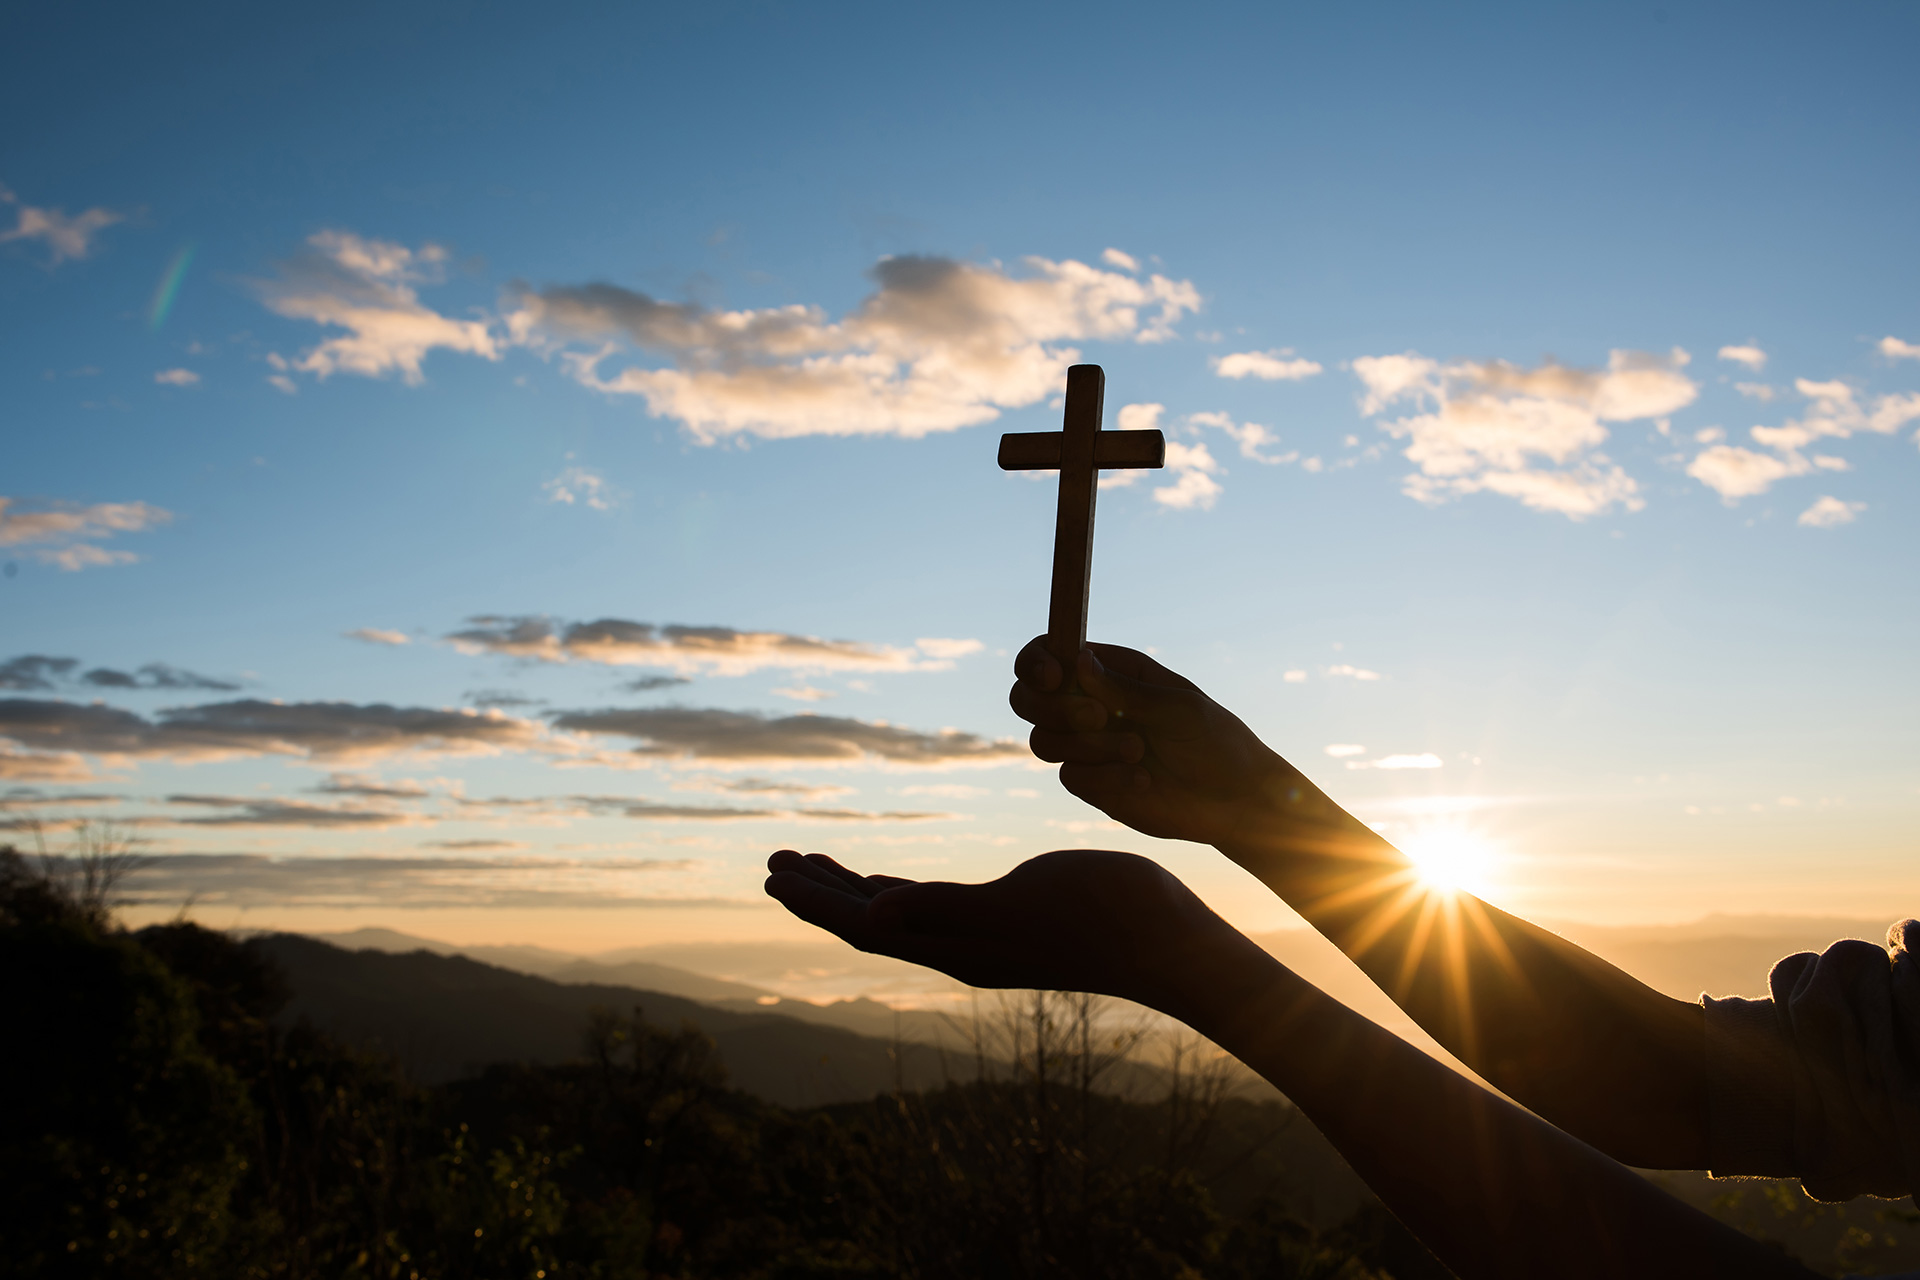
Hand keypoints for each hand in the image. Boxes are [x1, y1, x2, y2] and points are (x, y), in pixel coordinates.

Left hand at [762, 847, 1240, 1012]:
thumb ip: (944, 910)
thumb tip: (874, 918)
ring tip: (809, 863)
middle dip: (818, 891)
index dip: (815, 901)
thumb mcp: (1016, 904)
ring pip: (894, 913)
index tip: (773, 872)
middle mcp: (956, 946)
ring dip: (849, 887)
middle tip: (774, 861)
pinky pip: (928, 905)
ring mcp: (979, 935)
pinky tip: (883, 881)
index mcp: (952, 945)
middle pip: (867, 920)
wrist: (1166, 938)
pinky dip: (894, 888)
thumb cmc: (1099, 914)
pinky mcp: (1004, 918)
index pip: (863, 925)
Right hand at [1009, 638, 1300, 846]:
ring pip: (1044, 741)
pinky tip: (1143, 780)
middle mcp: (1090, 704)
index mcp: (1111, 671)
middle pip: (1027, 698)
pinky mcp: (1092, 784)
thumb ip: (1124, 689)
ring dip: (1088, 746)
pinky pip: (1070, 777)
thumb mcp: (1175, 707)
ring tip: (1138, 752)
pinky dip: (1104, 778)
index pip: (1049, 654)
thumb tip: (1076, 660)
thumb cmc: (1215, 740)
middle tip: (1099, 717)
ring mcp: (1087, 746)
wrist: (1234, 800)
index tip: (1054, 677)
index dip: (1036, 662)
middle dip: (1053, 708)